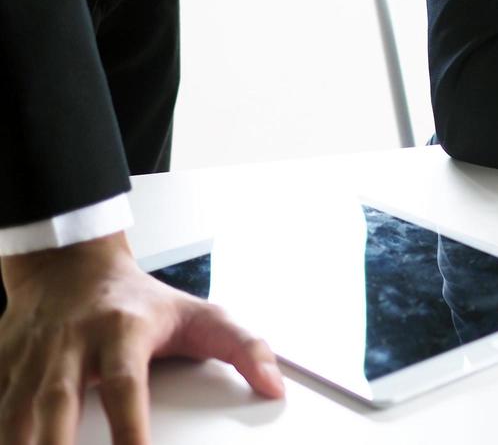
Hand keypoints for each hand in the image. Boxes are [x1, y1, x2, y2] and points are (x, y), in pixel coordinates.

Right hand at [0, 232, 282, 444]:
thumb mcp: (200, 315)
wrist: (71, 266)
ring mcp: (30, 357)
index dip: (130, 427)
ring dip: (21, 443)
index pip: (126, 385)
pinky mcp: (4, 366)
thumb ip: (243, 347)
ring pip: (16, 410)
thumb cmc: (139, 301)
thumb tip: (274, 385)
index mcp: (122, 329)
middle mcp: (71, 343)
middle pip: (57, 403)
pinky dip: (3, 431)